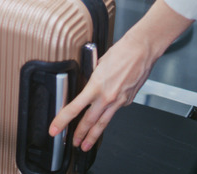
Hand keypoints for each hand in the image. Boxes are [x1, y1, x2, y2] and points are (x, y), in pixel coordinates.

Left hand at [48, 0, 192, 150]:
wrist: (142, 50)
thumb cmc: (121, 52)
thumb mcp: (97, 64)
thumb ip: (91, 77)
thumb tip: (86, 84)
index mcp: (96, 87)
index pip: (74, 108)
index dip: (62, 121)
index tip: (55, 129)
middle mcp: (107, 97)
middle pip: (89, 121)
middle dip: (79, 134)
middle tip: (73, 143)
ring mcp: (119, 101)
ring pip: (103, 123)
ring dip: (93, 136)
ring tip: (86, 145)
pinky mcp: (128, 101)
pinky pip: (115, 111)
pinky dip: (108, 116)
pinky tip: (104, 118)